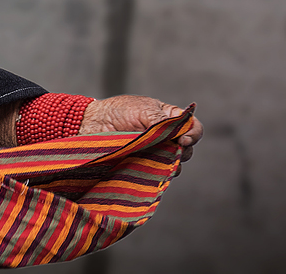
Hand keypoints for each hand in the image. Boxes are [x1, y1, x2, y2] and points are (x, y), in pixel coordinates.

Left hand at [80, 94, 202, 162]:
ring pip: (174, 165)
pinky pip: (157, 175)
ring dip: (169, 164)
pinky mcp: (143, 167)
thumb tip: (182, 137)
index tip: (183, 139)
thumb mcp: (144, 109)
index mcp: (169, 119)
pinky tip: (147, 168)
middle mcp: (165, 137)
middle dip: (182, 151)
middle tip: (168, 149)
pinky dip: (156, 173)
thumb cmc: (117, 111)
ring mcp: (155, 153)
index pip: (194, 128)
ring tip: (152, 157)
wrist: (92, 123)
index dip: (193, 134)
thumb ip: (164, 122)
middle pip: (187, 150)